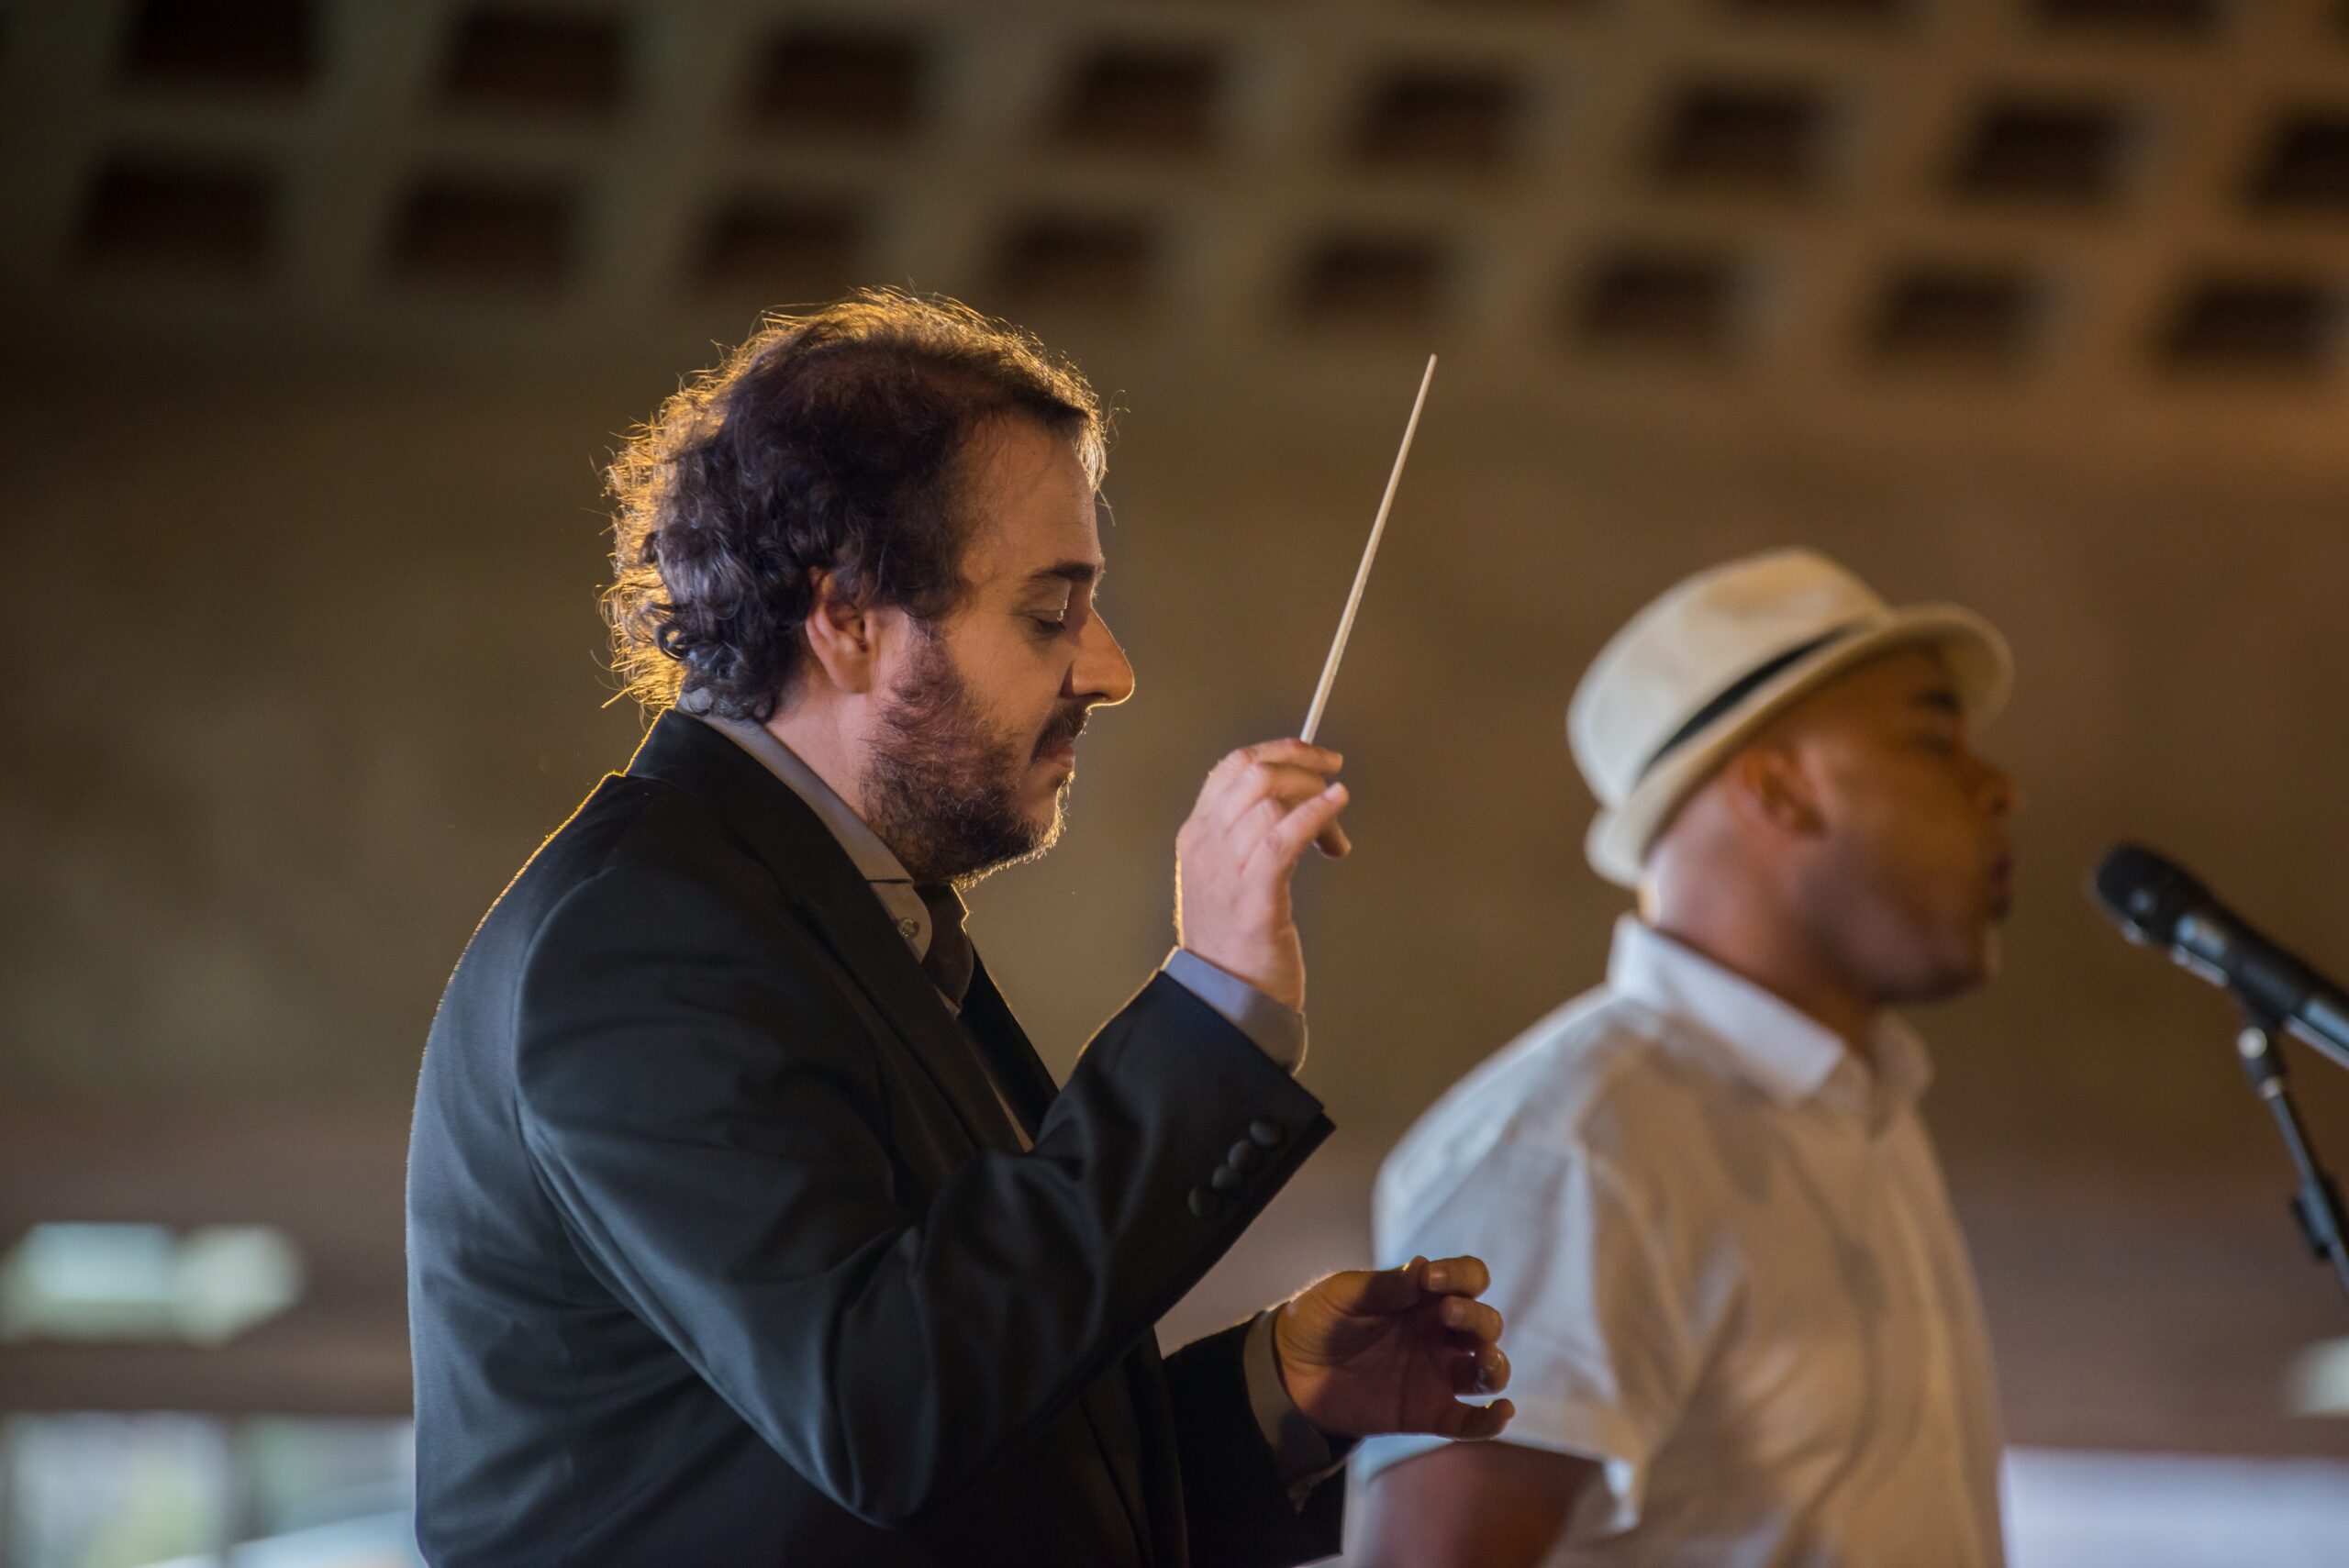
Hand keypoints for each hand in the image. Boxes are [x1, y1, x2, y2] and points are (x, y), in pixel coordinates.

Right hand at [1173, 740, 1350, 1013]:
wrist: (1225, 998)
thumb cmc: (1237, 940)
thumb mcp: (1230, 876)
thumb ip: (1252, 837)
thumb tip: (1303, 802)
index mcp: (1197, 836)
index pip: (1232, 768)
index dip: (1278, 750)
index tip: (1314, 754)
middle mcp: (1207, 846)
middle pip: (1254, 775)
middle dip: (1302, 768)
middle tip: (1333, 778)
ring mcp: (1227, 871)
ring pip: (1271, 801)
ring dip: (1316, 801)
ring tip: (1336, 827)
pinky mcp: (1255, 898)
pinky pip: (1284, 838)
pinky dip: (1315, 814)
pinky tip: (1336, 807)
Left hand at [1272, 1255, 1513, 1440]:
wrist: (1289, 1371)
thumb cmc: (1320, 1320)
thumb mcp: (1345, 1295)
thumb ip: (1386, 1286)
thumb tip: (1425, 1267)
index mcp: (1425, 1296)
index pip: (1469, 1279)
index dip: (1461, 1276)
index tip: (1432, 1279)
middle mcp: (1440, 1333)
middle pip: (1485, 1323)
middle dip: (1475, 1317)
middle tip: (1446, 1313)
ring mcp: (1437, 1373)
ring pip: (1488, 1370)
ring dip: (1495, 1363)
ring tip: (1483, 1359)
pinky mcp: (1427, 1412)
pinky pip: (1469, 1421)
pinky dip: (1490, 1421)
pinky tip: (1502, 1413)